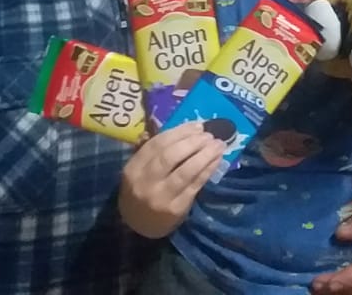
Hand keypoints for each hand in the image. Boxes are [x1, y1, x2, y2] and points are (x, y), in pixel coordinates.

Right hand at [118, 122, 225, 238]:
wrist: (139, 226)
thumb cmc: (141, 191)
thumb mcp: (138, 171)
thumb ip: (152, 150)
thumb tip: (178, 126)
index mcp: (133, 169)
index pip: (157, 144)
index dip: (179, 132)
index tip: (196, 125)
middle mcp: (145, 182)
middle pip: (170, 156)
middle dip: (192, 142)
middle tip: (208, 135)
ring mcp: (162, 197)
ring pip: (185, 171)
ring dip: (204, 155)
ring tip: (218, 145)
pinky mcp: (177, 208)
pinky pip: (195, 185)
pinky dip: (207, 170)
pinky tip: (217, 160)